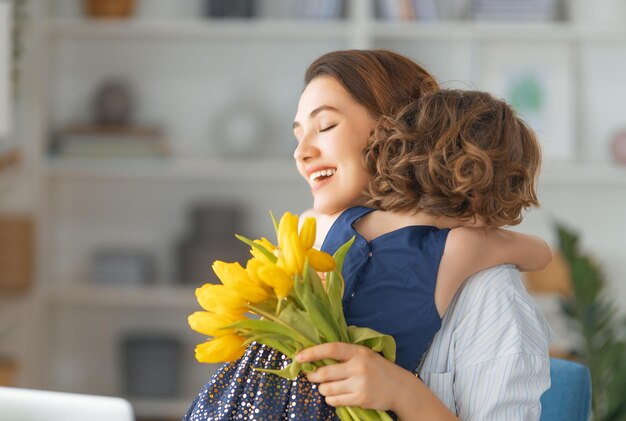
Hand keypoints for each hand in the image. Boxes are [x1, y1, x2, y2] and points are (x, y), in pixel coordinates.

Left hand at [295, 342, 410, 411]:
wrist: (400, 388)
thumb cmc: (378, 369)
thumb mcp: (365, 355)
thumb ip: (345, 355)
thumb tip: (316, 358)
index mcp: (358, 352)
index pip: (331, 349)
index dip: (313, 352)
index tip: (299, 357)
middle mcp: (358, 367)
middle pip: (325, 373)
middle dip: (314, 376)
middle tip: (312, 377)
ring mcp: (360, 384)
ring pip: (327, 389)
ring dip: (323, 389)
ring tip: (329, 387)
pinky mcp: (360, 399)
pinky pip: (335, 401)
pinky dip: (331, 399)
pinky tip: (337, 395)